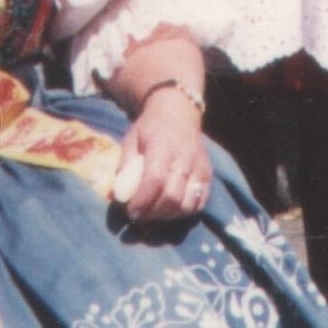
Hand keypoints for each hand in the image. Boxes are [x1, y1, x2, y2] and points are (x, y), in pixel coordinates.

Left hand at [115, 89, 214, 223]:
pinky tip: (170, 208)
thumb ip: (125, 167)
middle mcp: (185, 158)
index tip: (131, 211)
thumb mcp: (131, 140)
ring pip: (187, 204)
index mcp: (163, 146)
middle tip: (139, 215)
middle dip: (153, 212)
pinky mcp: (208, 176)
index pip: (155, 180)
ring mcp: (200, 168)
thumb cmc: (151, 127)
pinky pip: (199, 203)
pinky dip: (183, 212)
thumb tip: (119, 196)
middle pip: (172, 197)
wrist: (179, 112)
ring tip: (153, 212)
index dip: (142, 201)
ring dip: (167, 215)